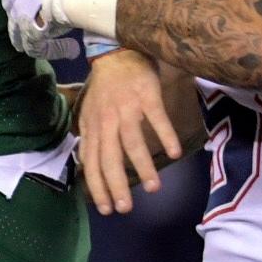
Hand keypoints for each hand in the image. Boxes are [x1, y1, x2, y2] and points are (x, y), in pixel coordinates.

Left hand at [75, 45, 179, 210]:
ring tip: (154, 187)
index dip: (98, 187)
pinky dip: (165, 135)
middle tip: (126, 208)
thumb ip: (90, 138)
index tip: (107, 209)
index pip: (92, 163)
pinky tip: (174, 153)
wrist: (118, 52)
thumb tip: (87, 165)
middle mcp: (107, 120)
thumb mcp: (90, 114)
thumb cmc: (105, 88)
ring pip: (132, 142)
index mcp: (93, 127)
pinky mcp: (146, 95)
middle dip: (116, 185)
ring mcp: (127, 108)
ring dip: (143, 166)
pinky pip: (156, 118)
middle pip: (109, 157)